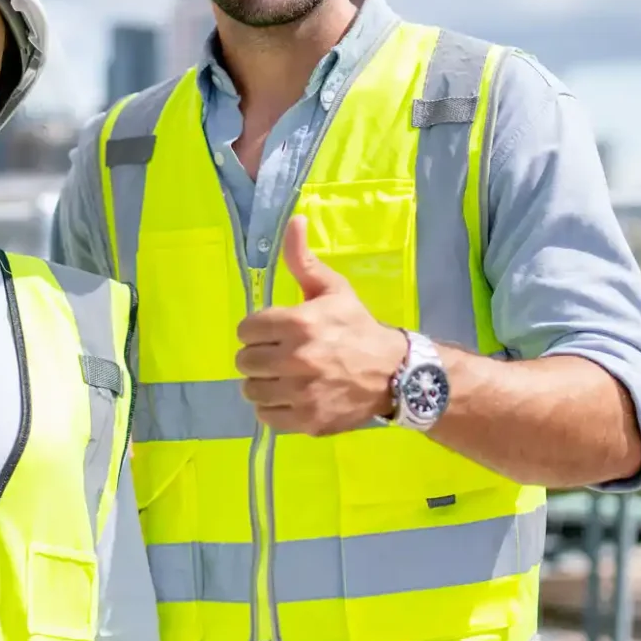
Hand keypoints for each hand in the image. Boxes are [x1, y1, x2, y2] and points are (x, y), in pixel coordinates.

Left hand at [234, 215, 407, 435]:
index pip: (246, 329)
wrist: (395, 373)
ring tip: (283, 377)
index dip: (257, 329)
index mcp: (299, 323)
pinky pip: (266, 416)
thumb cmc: (358, 328)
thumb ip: (303, 260)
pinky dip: (273, 408)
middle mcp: (296, 359)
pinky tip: (290, 397)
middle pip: (245, 361)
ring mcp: (301, 393)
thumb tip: (294, 220)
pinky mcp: (307, 421)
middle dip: (259, 356)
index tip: (273, 332)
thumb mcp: (333, 289)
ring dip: (263, 384)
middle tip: (278, 355)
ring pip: (252, 390)